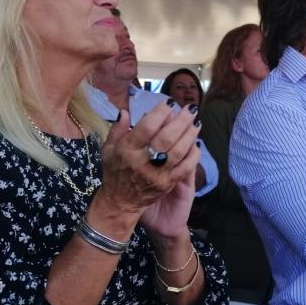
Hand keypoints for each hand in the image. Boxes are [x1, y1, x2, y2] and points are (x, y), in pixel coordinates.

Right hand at [97, 100, 200, 237]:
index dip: (160, 113)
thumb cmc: (114, 172)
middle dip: (181, 121)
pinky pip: (185, 168)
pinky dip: (193, 155)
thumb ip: (117, 129)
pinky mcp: (167, 184)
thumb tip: (126, 111)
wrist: (120, 202)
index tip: (170, 102)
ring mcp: (157, 174)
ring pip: (178, 151)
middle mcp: (143, 162)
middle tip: (190, 108)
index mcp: (127, 150)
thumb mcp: (108, 150)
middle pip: (166, 138)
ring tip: (197, 122)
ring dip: (190, 135)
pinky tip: (197, 144)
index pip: (147, 128)